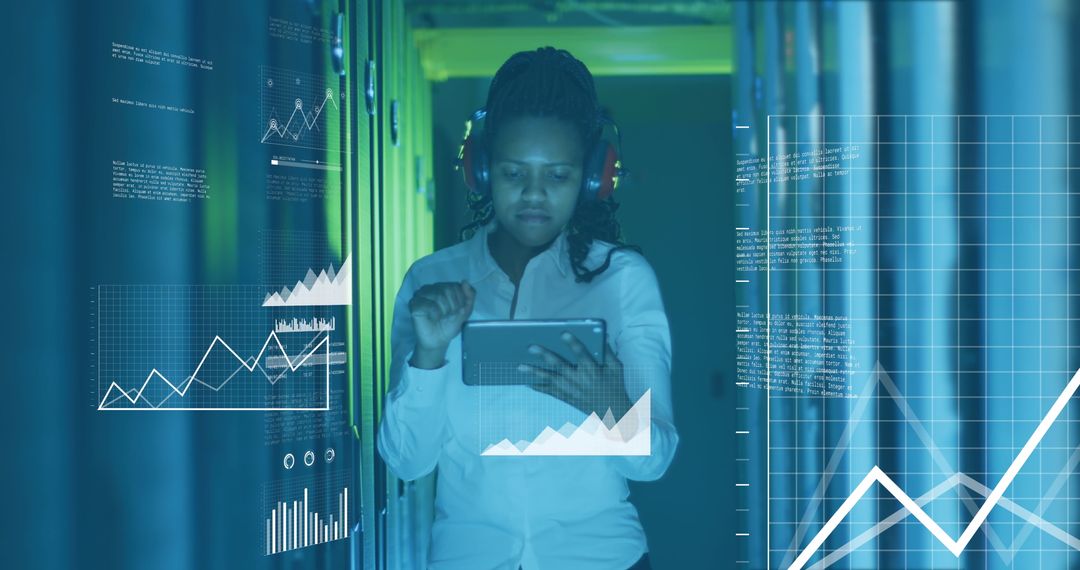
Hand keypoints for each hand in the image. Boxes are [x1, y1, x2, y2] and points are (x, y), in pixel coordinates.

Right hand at [408, 280, 474, 367]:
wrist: (438, 341)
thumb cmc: (449, 325)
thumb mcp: (465, 311)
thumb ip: (469, 296)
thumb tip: (465, 281)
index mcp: (442, 287)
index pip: (456, 286)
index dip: (461, 300)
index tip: (458, 311)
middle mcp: (430, 288)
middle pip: (448, 289)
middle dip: (454, 306)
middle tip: (450, 315)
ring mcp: (421, 295)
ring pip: (439, 295)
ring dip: (445, 310)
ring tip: (442, 317)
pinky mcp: (414, 305)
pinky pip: (428, 304)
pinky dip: (436, 313)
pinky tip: (435, 318)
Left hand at [518, 332, 632, 421]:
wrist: (612, 412)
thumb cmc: (615, 387)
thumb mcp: (616, 368)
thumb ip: (608, 352)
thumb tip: (603, 336)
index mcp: (592, 369)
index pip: (582, 354)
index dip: (573, 343)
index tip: (563, 333)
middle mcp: (579, 379)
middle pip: (560, 365)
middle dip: (545, 356)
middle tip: (531, 347)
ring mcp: (571, 389)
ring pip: (550, 379)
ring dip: (534, 373)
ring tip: (520, 366)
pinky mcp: (567, 397)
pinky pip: (550, 392)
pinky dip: (538, 387)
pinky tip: (527, 381)